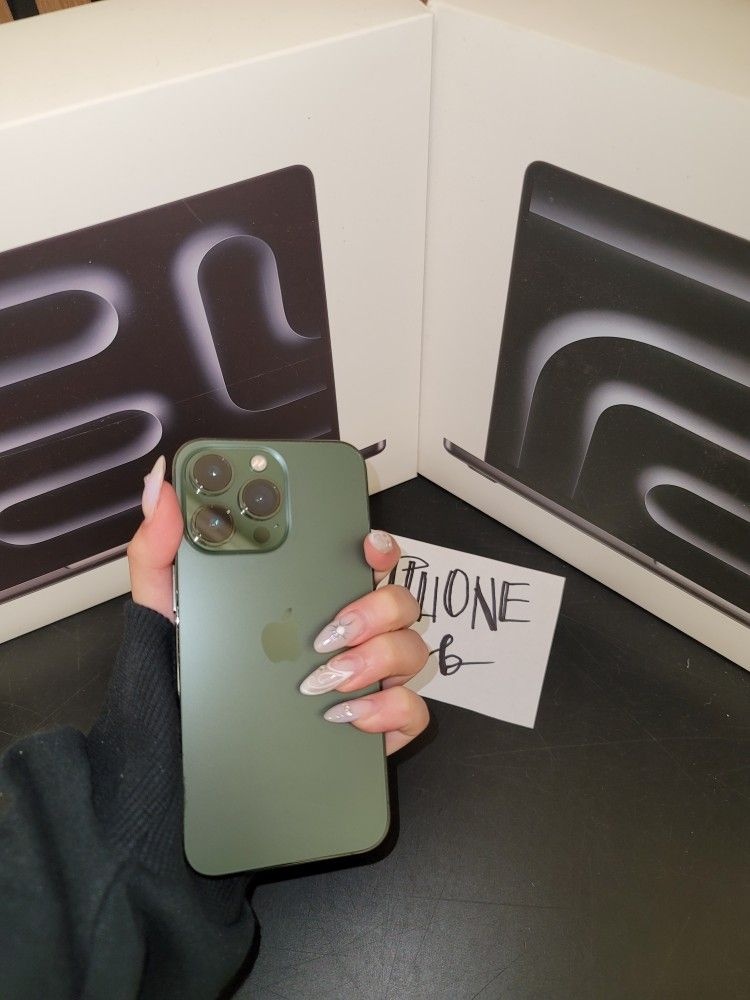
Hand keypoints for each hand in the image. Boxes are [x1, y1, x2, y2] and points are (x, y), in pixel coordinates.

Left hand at [127, 456, 429, 753]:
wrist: (174, 758)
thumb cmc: (179, 680)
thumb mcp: (164, 608)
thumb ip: (161, 545)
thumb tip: (163, 488)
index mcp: (306, 598)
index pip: (361, 557)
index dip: (378, 543)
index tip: (368, 542)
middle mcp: (345, 633)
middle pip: (398, 599)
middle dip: (376, 607)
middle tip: (330, 629)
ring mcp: (364, 679)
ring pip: (409, 649)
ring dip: (374, 659)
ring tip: (322, 677)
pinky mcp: (373, 726)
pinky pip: (410, 710)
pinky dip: (386, 710)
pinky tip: (345, 714)